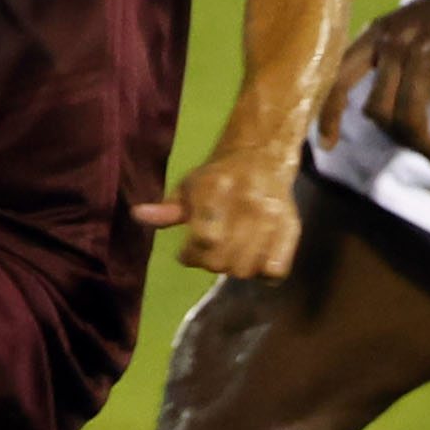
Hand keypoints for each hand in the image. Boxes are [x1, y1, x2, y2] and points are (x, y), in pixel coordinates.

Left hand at [134, 146, 302, 279]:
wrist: (263, 157)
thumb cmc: (218, 178)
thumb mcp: (188, 187)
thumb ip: (166, 208)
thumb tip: (138, 215)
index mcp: (216, 187)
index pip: (205, 239)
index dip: (191, 255)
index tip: (185, 253)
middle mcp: (247, 200)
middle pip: (225, 260)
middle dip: (210, 264)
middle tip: (208, 254)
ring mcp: (272, 214)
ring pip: (248, 268)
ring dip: (234, 269)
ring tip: (230, 254)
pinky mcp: (291, 227)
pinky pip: (275, 270)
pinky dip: (262, 272)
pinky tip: (253, 259)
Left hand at [314, 0, 429, 178]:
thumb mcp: (402, 25)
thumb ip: (384, 58)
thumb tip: (374, 109)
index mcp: (377, 34)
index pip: (339, 79)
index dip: (329, 116)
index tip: (328, 145)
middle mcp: (396, 43)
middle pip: (377, 110)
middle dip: (395, 137)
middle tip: (418, 147)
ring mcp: (427, 53)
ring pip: (409, 118)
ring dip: (422, 147)